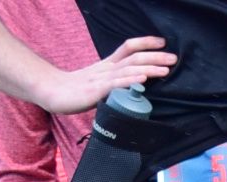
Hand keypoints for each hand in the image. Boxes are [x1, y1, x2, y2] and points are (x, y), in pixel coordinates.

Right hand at [41, 36, 173, 115]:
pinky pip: (116, 84)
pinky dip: (131, 80)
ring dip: (149, 67)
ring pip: (129, 69)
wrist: (52, 93)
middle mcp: (107, 68)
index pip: (129, 48)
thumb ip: (114, 83)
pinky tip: (142, 79)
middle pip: (134, 57)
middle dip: (156, 56)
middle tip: (174, 58)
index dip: (146, 43)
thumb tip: (133, 86)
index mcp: (108, 64)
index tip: (163, 43)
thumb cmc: (74, 91)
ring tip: (166, 68)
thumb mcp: (98, 83)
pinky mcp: (96, 91)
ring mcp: (102, 78)